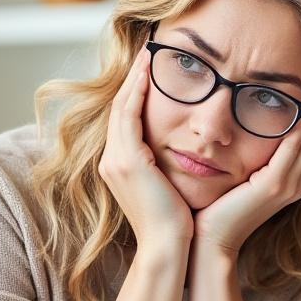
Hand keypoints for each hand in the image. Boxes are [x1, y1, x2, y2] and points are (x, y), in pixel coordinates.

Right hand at [98, 49, 193, 252]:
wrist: (169, 247)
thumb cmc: (177, 224)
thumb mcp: (169, 188)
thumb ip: (168, 167)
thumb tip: (188, 151)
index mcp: (120, 167)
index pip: (125, 120)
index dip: (136, 94)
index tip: (151, 71)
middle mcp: (112, 160)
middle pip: (119, 108)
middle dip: (133, 80)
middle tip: (148, 52)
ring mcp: (116, 160)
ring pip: (122, 106)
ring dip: (135, 78)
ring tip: (149, 54)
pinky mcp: (128, 161)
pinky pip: (129, 115)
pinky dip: (137, 92)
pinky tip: (150, 73)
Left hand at [192, 104, 300, 258]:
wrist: (209, 242)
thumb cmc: (216, 210)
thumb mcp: (240, 178)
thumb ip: (250, 157)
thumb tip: (245, 127)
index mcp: (291, 181)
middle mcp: (296, 183)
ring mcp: (288, 185)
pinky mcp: (274, 185)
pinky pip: (293, 145)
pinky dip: (298, 121)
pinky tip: (297, 100)